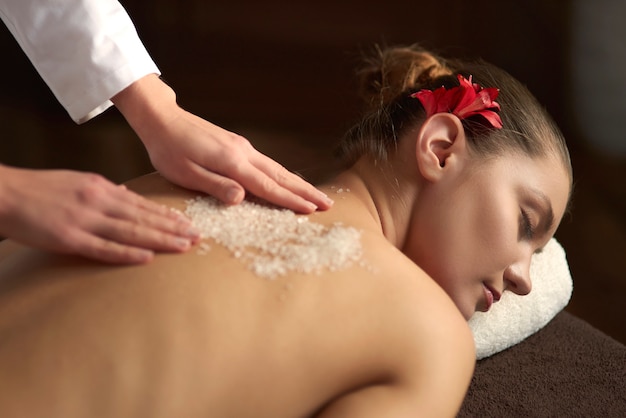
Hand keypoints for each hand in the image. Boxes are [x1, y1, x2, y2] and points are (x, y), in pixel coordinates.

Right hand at [0, 166, 198, 263]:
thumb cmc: (41, 190)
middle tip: (198, 237)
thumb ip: (105, 193)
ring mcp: (85, 220)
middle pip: (144, 217)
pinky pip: (103, 248)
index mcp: (101, 188)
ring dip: (160, 239)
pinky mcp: (69, 238)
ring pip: (131, 231)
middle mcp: (98, 202)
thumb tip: (128, 197)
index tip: (189, 223)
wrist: (5, 193)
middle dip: (174, 228)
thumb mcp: (78, 183)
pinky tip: (147, 257)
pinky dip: (127, 253)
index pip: (143, 205)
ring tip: (184, 246)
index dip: (168, 215)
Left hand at [113, 75, 332, 212]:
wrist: (163, 119)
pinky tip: (287, 179)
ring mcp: (242, 147)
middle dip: (305, 192)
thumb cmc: (169, 150)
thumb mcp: (185, 174)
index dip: (290, 201)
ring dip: (298, 182)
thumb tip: (242, 198)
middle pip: (281, 176)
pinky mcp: (237, 145)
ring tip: (315, 195)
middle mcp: (243, 153)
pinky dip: (283, 174)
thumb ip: (215, 186)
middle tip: (327, 204)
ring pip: (277, 168)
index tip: (312, 210)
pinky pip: (267, 163)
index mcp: (232, 163)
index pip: (268, 186)